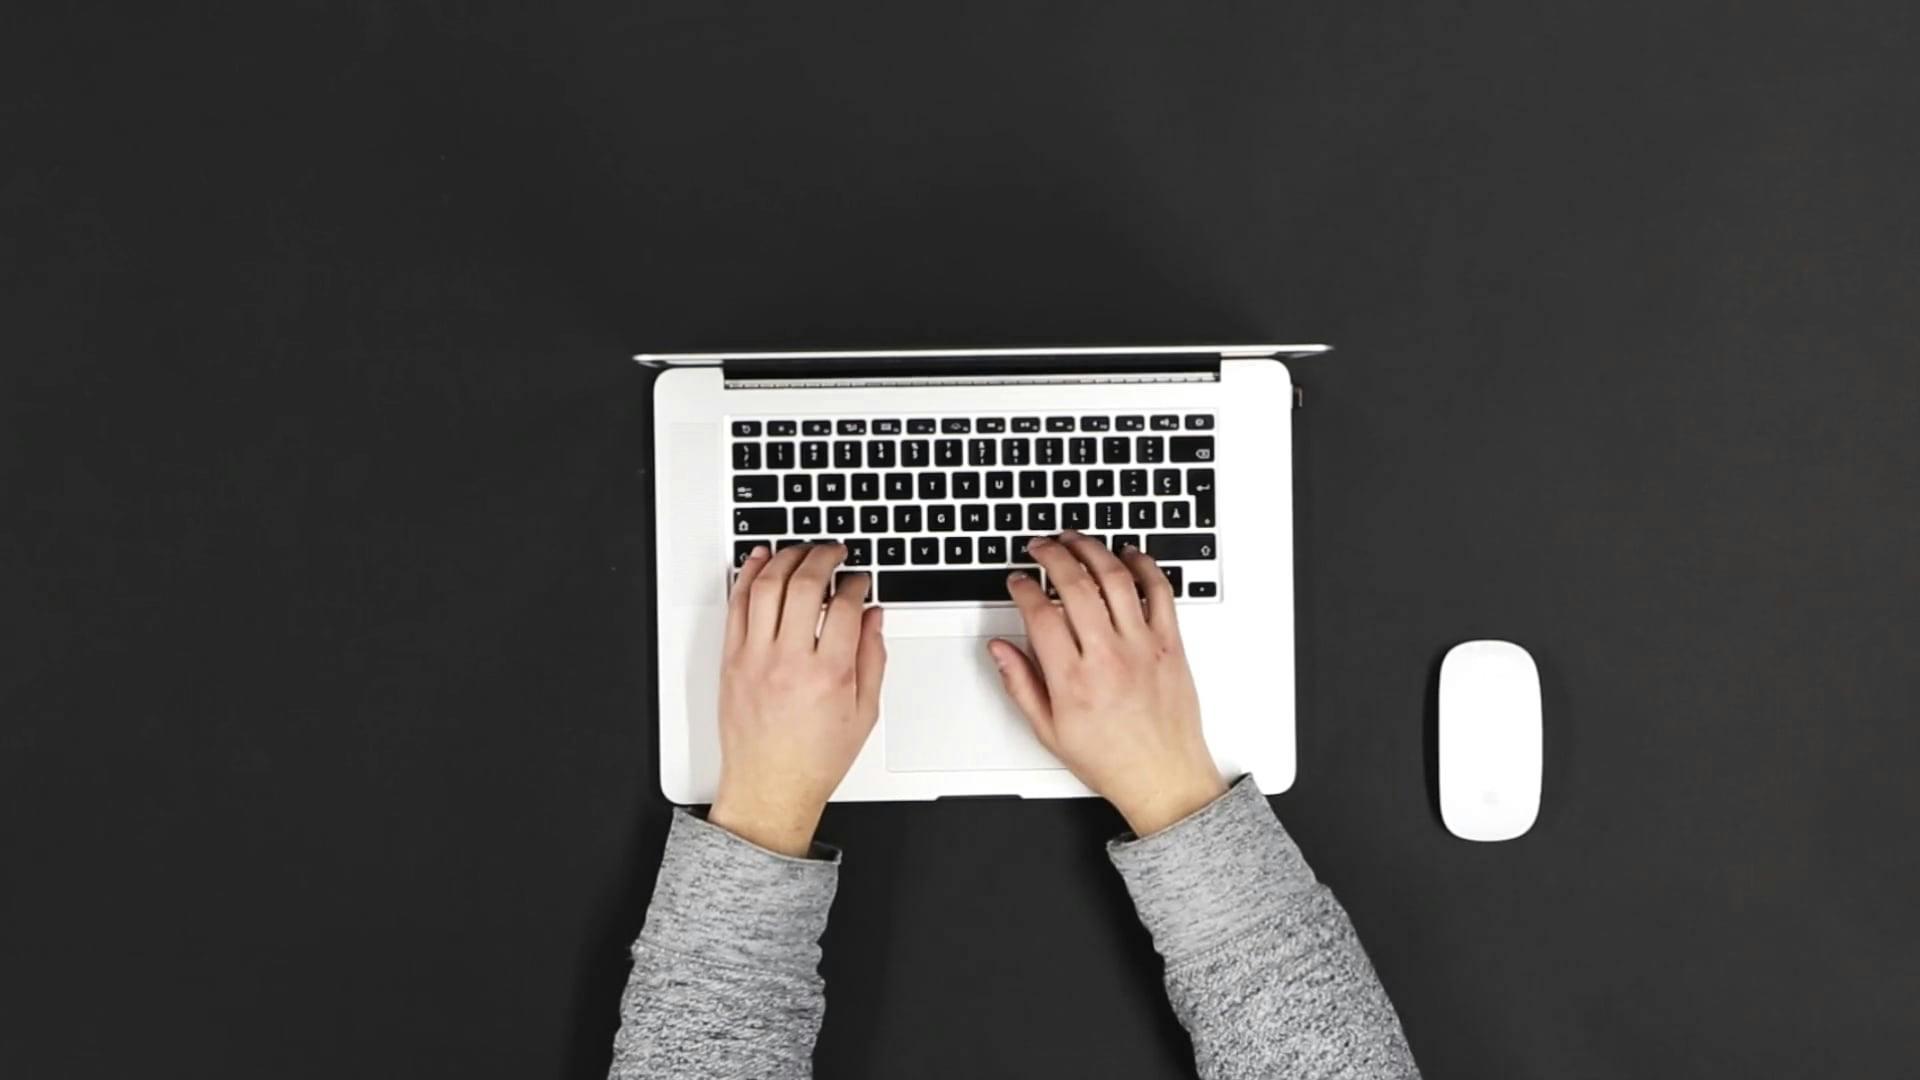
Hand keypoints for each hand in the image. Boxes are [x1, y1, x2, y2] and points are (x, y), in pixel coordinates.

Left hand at [708, 543, 886, 855]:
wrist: (769, 787)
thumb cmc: (814, 758)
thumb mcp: (864, 712)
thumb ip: (872, 658)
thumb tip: (873, 616)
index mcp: (829, 675)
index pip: (844, 606)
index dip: (856, 583)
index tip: (860, 580)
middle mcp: (789, 661)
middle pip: (804, 585)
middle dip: (823, 557)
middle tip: (834, 552)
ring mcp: (755, 658)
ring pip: (767, 586)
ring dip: (786, 557)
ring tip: (801, 550)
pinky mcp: (732, 660)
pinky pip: (737, 605)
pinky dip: (748, 575)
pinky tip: (760, 560)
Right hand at [989, 532, 1226, 835]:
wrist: (1164, 777)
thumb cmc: (1111, 760)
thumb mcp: (1049, 731)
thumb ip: (1020, 684)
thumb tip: (1000, 649)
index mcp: (1073, 680)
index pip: (1039, 614)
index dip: (1023, 587)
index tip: (1017, 580)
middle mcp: (1108, 657)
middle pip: (1074, 585)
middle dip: (1051, 555)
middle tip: (1040, 547)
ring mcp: (1143, 647)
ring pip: (1116, 578)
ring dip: (1092, 549)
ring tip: (1075, 540)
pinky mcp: (1171, 644)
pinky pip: (1159, 592)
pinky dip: (1144, 566)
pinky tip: (1128, 555)